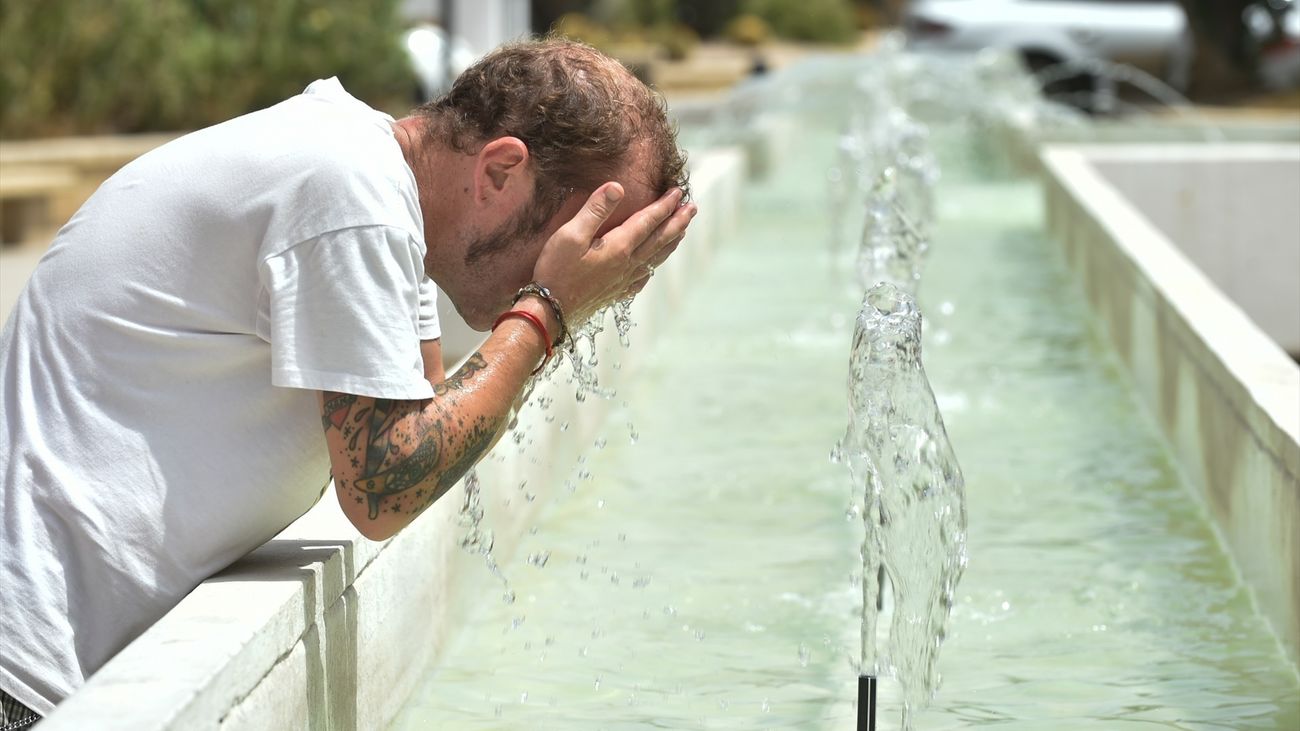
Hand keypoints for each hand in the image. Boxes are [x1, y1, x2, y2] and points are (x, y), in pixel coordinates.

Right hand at [531, 182, 695, 326]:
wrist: (551, 313)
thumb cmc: (556, 271)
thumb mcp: (570, 235)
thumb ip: (595, 210)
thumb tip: (617, 187)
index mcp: (619, 247)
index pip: (649, 221)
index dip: (665, 205)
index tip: (678, 192)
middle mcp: (628, 264)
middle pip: (660, 239)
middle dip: (678, 222)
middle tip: (692, 208)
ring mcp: (624, 281)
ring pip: (656, 258)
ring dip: (671, 242)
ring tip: (682, 231)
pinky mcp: (615, 292)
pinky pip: (643, 277)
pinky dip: (654, 266)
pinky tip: (653, 265)